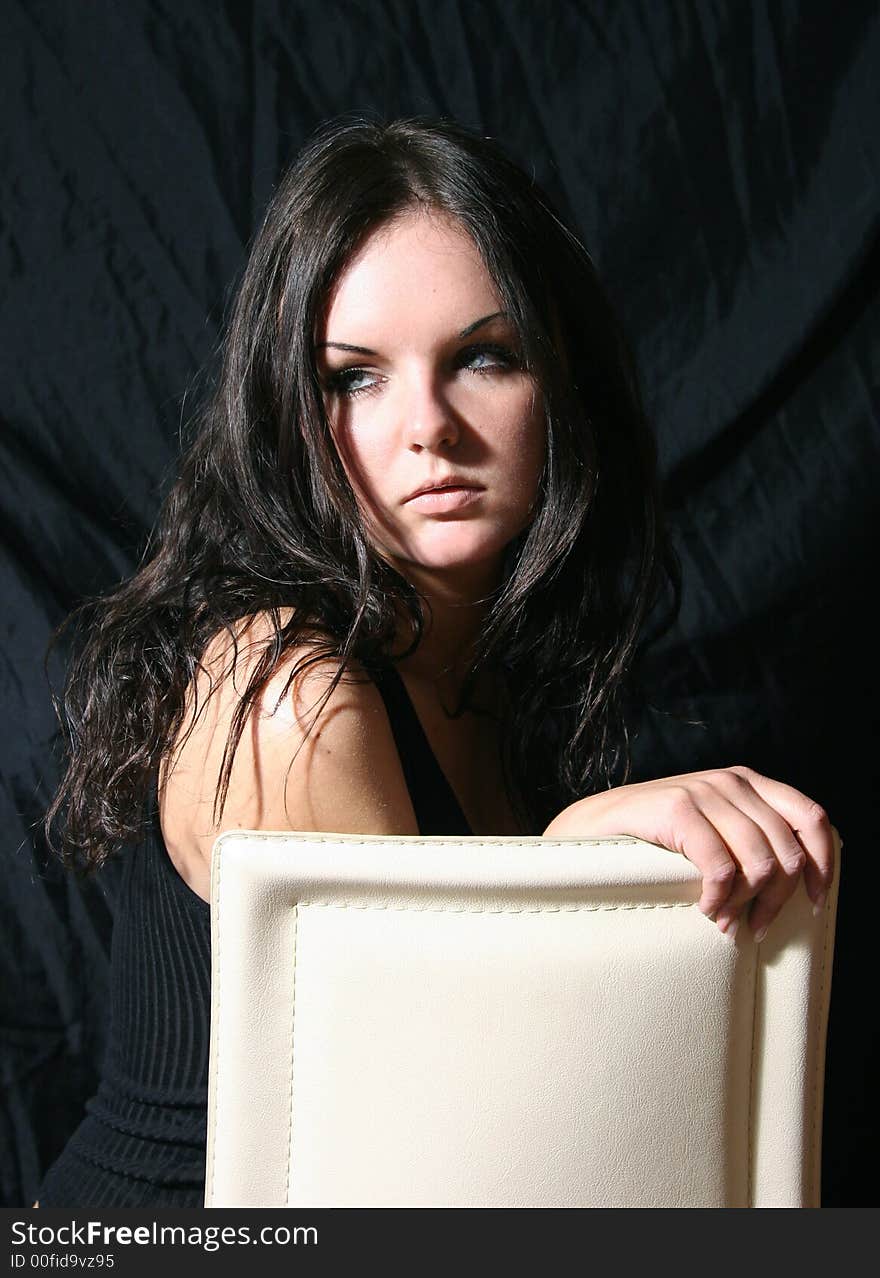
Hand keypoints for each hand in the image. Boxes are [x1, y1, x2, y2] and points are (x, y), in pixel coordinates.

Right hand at [542, 765, 835, 939]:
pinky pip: (721, 867)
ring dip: (745, 904)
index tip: (814, 902)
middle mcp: (732, 781)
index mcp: (749, 783)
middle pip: (787, 851)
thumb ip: (752, 841)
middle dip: (776, 900)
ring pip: (759, 863)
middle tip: (753, 927)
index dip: (823, 863)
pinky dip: (719, 898)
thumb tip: (798, 882)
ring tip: (724, 922)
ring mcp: (704, 791)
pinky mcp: (678, 808)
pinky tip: (704, 909)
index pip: (812, 818)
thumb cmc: (655, 842)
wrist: (591, 830)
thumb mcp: (713, 832)